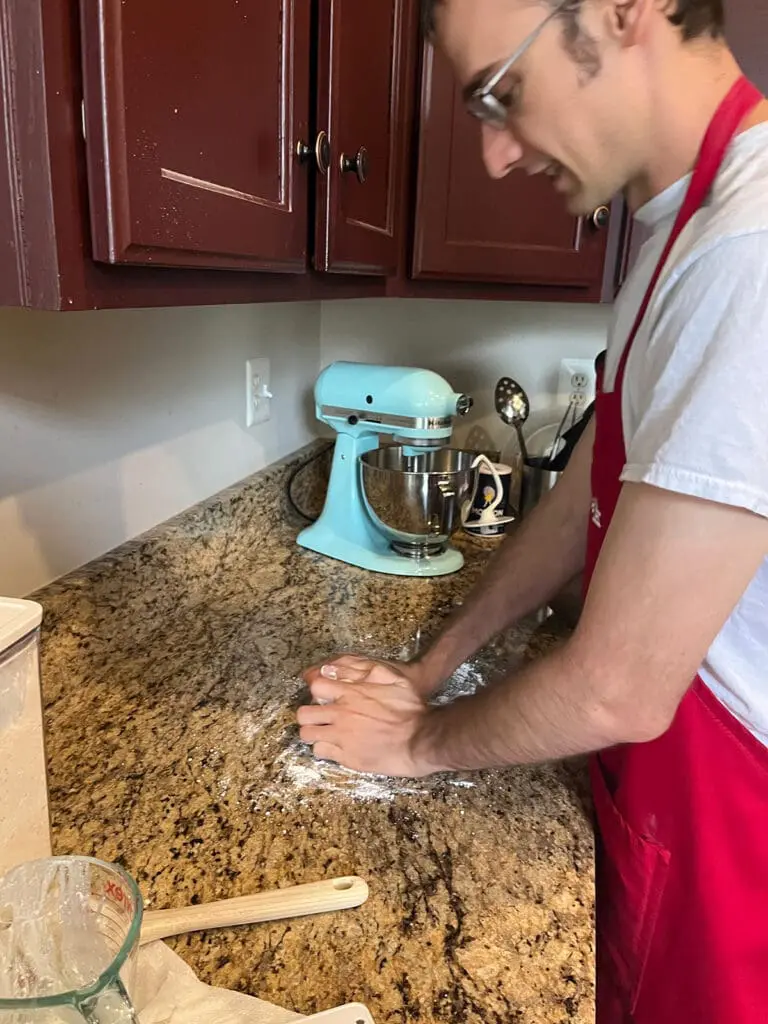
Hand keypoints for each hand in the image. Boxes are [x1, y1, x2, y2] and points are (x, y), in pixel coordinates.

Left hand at [297, 656, 438, 776]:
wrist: (422, 739)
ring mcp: (342, 737)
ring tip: (324, 732)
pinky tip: (335, 746)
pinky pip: (321, 752)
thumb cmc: (410, 708)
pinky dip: (324, 749)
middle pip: (303, 714)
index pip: (315, 686)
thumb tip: (334, 668)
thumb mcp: (392, 677)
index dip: (316, 690)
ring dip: (313, 732)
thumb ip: (363, 669)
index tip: (323, 695)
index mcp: (351, 693)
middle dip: (309, 714)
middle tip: (320, 717)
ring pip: (308, 735)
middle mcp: (342, 715)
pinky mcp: (347, 758)